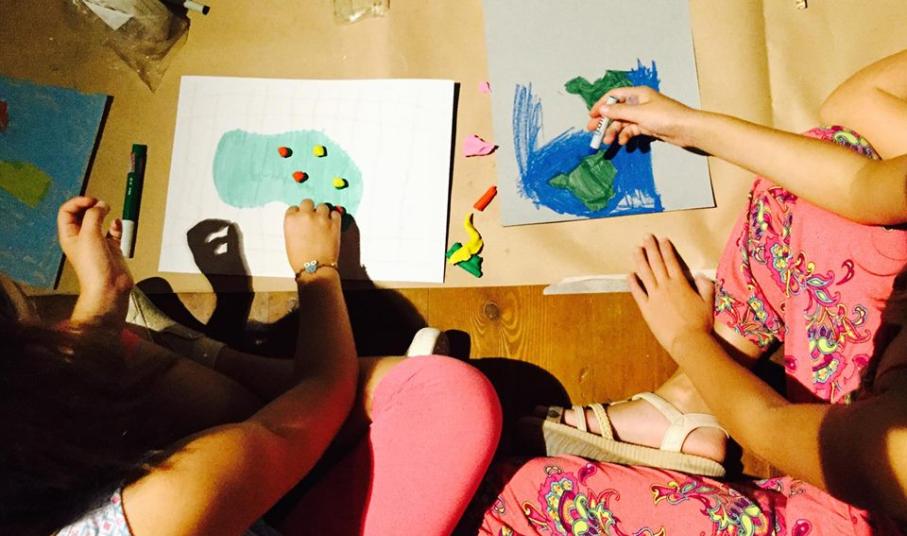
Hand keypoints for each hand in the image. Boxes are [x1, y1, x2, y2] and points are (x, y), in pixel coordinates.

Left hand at [57, 196, 132, 327]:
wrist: (109, 287)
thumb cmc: (93, 268)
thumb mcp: (89, 235)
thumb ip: (94, 216)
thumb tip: (100, 205)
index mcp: (69, 235)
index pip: (67, 211)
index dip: (78, 203)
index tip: (91, 201)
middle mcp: (82, 238)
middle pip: (82, 214)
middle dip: (91, 206)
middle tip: (99, 204)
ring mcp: (97, 242)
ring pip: (98, 221)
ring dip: (103, 214)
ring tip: (107, 210)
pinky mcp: (111, 248)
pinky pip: (113, 232)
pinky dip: (116, 226)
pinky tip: (117, 224)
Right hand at [284, 199, 340, 277]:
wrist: (314, 268)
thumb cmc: (299, 259)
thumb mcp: (289, 240)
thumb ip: (295, 227)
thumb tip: (302, 223)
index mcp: (291, 220)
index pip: (294, 208)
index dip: (298, 213)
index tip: (301, 218)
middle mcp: (305, 215)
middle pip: (307, 202)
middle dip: (310, 209)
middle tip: (313, 218)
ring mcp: (320, 218)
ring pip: (323, 206)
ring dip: (323, 213)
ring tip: (323, 222)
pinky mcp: (334, 223)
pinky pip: (335, 213)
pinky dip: (334, 217)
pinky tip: (332, 224)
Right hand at [586, 86, 699, 147]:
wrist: (687, 129)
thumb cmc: (665, 117)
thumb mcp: (639, 113)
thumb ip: (618, 112)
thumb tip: (602, 110)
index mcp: (637, 94)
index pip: (614, 96)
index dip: (601, 105)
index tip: (591, 115)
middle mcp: (639, 103)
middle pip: (617, 110)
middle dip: (604, 121)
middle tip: (593, 131)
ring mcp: (644, 115)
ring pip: (623, 122)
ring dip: (614, 131)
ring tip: (608, 141)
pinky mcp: (648, 127)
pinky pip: (632, 130)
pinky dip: (625, 136)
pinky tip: (623, 142)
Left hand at [627, 235, 713, 355]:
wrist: (687, 341)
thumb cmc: (701, 323)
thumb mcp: (708, 302)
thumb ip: (705, 286)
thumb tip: (700, 275)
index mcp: (680, 283)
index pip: (671, 261)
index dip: (666, 249)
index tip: (662, 239)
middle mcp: (665, 286)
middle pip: (656, 263)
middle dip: (651, 248)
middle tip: (646, 236)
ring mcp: (654, 296)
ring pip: (645, 274)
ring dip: (640, 260)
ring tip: (636, 249)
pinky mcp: (646, 308)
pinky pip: (637, 292)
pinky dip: (633, 282)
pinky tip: (630, 274)